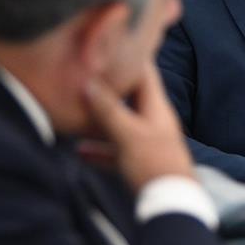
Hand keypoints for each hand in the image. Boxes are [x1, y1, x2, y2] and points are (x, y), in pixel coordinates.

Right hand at [81, 64, 194, 191]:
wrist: (171, 203)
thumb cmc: (154, 164)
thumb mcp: (128, 134)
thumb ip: (109, 110)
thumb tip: (89, 82)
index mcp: (156, 108)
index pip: (145, 74)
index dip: (131, 56)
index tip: (113, 41)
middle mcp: (153, 121)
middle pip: (128, 99)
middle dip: (107, 89)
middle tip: (82, 77)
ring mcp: (146, 142)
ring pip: (119, 126)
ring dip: (98, 121)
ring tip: (73, 115)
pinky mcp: (139, 163)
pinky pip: (116, 151)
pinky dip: (99, 150)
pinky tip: (79, 153)